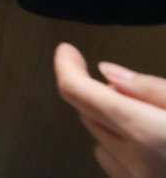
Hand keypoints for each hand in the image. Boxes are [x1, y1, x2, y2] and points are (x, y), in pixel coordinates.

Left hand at [56, 43, 165, 177]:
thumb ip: (151, 88)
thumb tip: (109, 73)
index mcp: (145, 134)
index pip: (78, 92)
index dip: (67, 67)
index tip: (66, 52)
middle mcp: (136, 165)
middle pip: (88, 114)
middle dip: (103, 96)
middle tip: (137, 93)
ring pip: (100, 141)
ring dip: (113, 125)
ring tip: (153, 122)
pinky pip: (116, 167)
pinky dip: (122, 151)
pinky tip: (151, 148)